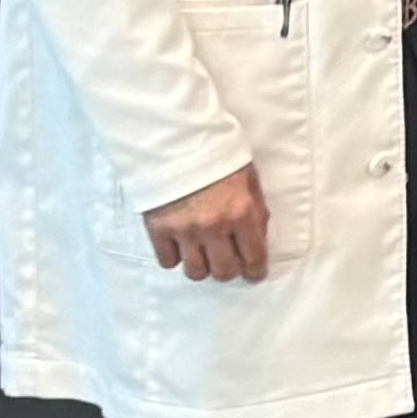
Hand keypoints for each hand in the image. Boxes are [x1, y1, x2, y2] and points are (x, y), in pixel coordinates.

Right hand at [142, 164, 270, 283]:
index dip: (255, 271)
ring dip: (202, 267)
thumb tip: (258, 239)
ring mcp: (184, 230)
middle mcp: (214, 226)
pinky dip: (174, 258)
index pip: (253, 257)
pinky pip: (167, 261)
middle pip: (223, 272)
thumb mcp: (249, 180)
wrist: (175, 142)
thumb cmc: (218, 158)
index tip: (254, 274)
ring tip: (203, 255)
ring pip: (195, 272)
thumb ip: (255, 211)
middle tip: (228, 264)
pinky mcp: (158, 229)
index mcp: (242, 212)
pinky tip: (180, 246)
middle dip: (229, 271)